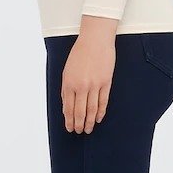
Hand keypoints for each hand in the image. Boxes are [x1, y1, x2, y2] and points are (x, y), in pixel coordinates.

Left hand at [61, 15, 118, 132]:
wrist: (95, 40)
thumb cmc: (79, 54)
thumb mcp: (67, 71)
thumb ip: (66, 89)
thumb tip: (66, 106)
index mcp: (69, 83)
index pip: (69, 108)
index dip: (69, 120)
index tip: (70, 128)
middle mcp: (81, 86)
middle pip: (80, 112)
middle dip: (79, 124)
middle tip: (79, 132)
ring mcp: (94, 85)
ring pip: (92, 109)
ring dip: (90, 121)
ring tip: (88, 129)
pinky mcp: (106, 82)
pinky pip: (103, 101)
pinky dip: (100, 112)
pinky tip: (98, 118)